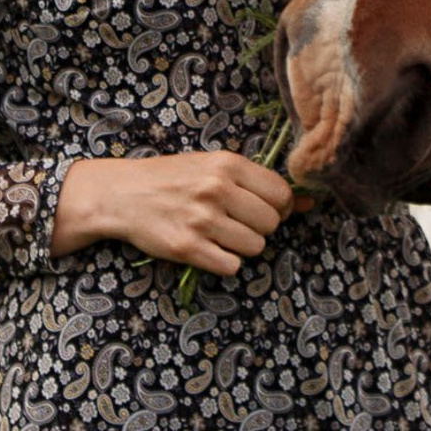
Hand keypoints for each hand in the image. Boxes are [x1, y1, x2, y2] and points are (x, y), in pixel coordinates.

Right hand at [50, 151, 308, 269]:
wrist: (121, 194)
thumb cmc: (172, 178)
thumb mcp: (213, 167)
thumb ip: (257, 182)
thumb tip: (309, 203)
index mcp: (227, 164)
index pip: (281, 194)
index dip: (278, 207)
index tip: (261, 210)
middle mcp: (217, 190)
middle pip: (271, 224)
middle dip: (259, 228)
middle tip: (234, 223)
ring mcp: (202, 219)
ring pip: (255, 247)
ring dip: (241, 246)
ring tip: (218, 234)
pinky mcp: (187, 248)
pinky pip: (231, 266)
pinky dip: (224, 262)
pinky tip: (207, 248)